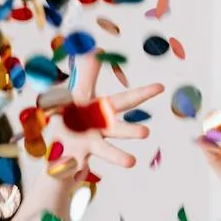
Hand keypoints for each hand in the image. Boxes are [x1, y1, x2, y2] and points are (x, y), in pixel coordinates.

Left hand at [32, 55, 160, 175]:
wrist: (59, 149)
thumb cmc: (74, 119)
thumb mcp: (78, 94)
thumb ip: (88, 73)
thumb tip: (97, 49)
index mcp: (102, 112)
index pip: (125, 101)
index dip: (142, 93)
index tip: (160, 87)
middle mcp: (101, 130)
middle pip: (118, 129)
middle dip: (131, 130)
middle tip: (145, 132)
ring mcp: (89, 146)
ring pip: (105, 151)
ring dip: (117, 156)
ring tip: (131, 162)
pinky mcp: (74, 159)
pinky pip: (73, 164)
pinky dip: (73, 167)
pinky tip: (77, 171)